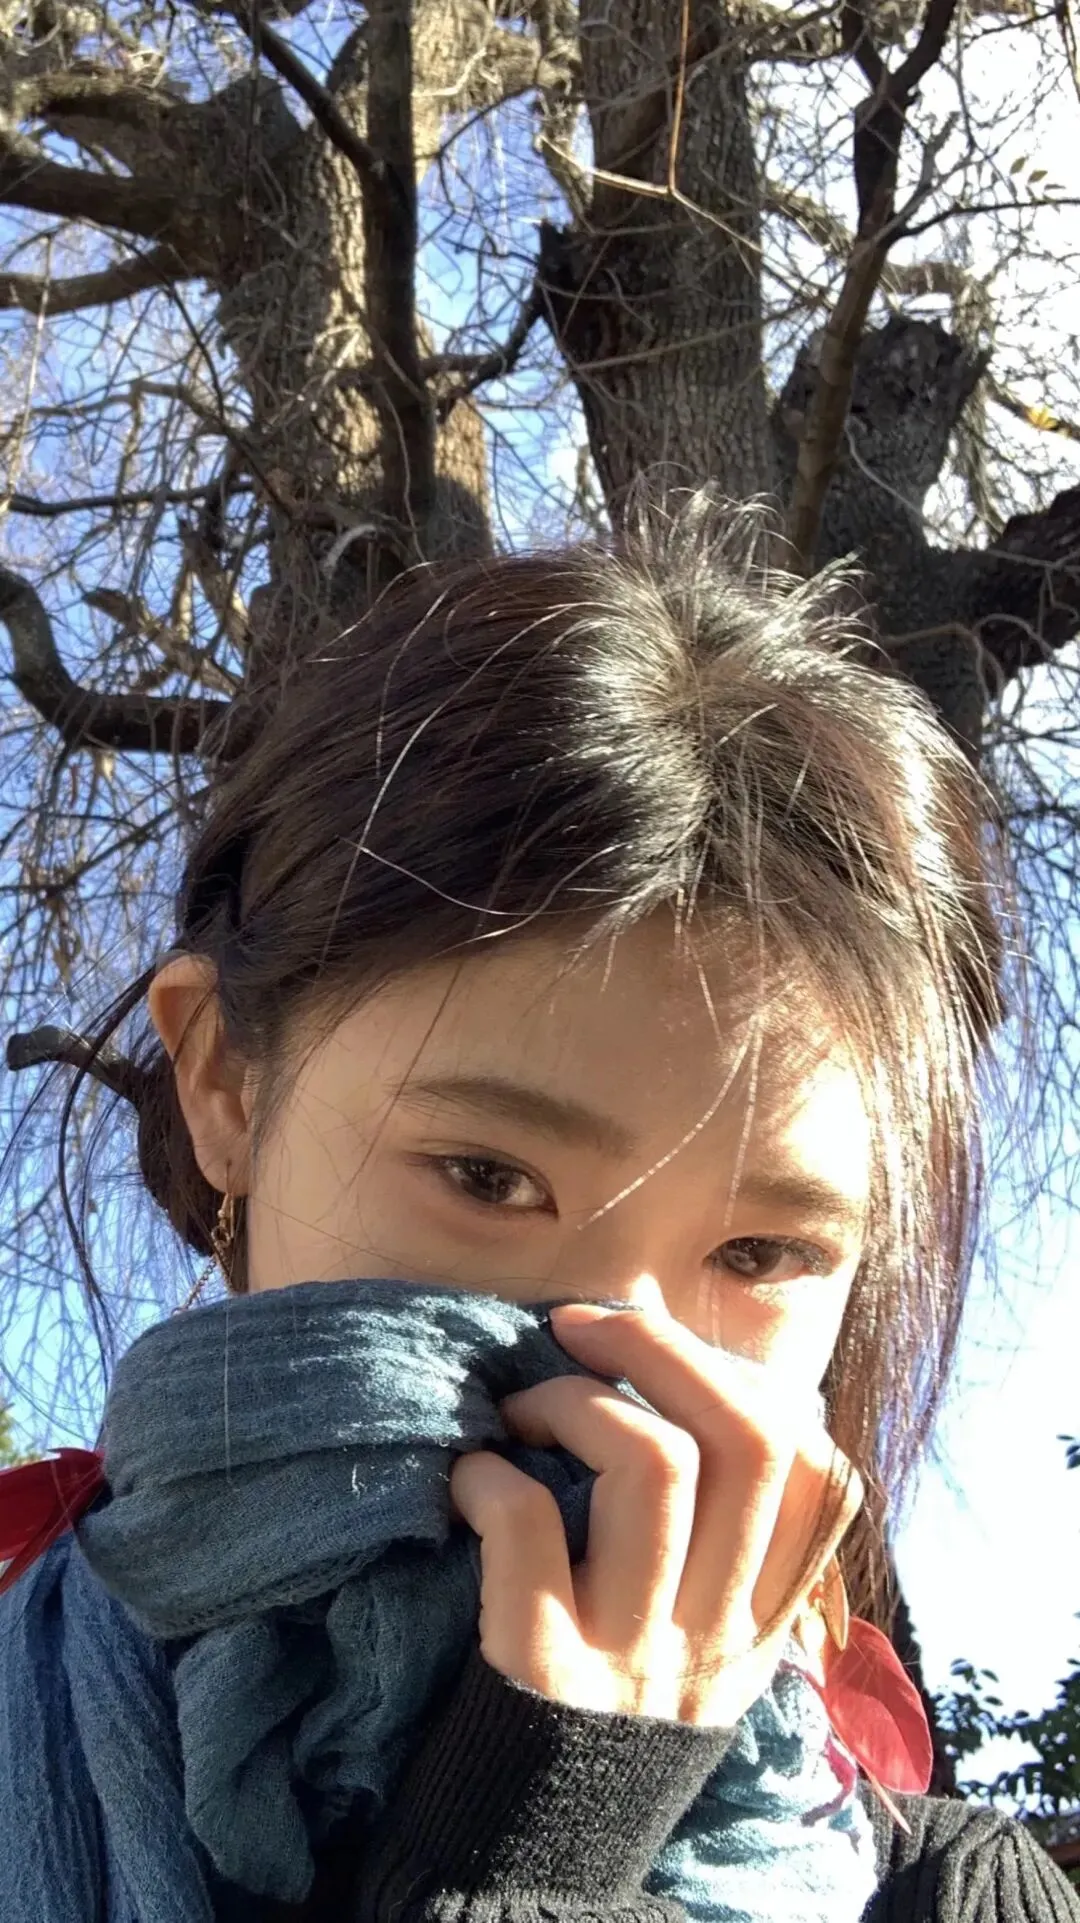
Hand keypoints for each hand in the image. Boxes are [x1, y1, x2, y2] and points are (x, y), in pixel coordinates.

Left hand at [449, 1293, 861, 1727]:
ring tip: (515, 1411)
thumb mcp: (694, 1660)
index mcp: (761, 1630)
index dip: (751, 1386)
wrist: (520, 1875)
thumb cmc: (596, 1733)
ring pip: (653, 1462)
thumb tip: (688, 1385)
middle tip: (580, 1329)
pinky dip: (488, 1476)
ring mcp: (634, 1655)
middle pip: (744, 1439)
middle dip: (660, 1349)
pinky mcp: (539, 1672)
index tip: (670, 1360)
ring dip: (571, 1401)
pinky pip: (528, 1528)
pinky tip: (465, 1479)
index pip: (822, 1478)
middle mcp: (716, 1638)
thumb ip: (717, 1554)